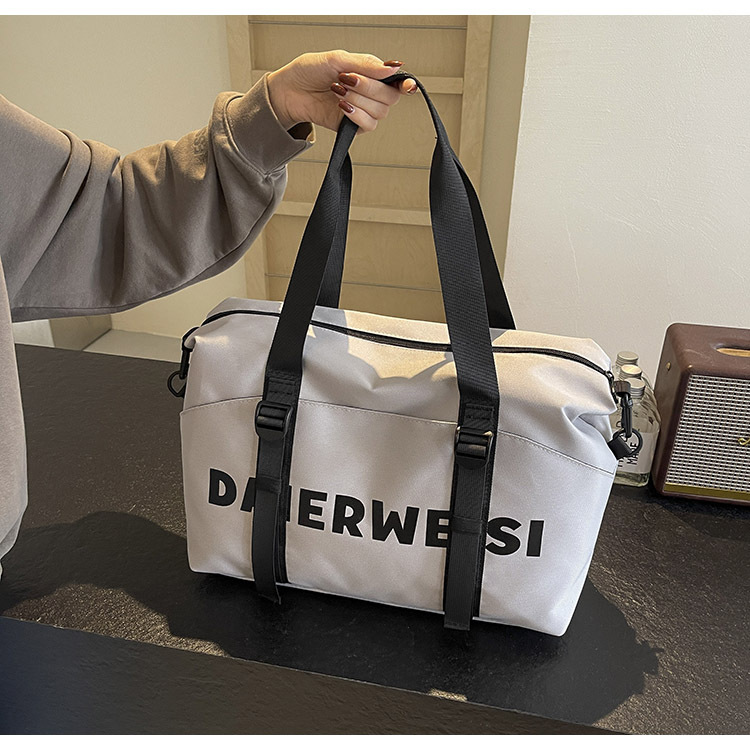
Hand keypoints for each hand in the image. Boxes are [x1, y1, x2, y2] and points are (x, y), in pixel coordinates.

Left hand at [266, 50, 417, 133]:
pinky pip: (367, 125)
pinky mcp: (353, 127)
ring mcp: (362, 111)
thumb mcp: (338, 59)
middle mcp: (370, 94)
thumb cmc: (309, 72)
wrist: (290, 91)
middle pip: (390, 97)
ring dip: (358, 100)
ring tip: (337, 90)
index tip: (407, 85)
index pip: (397, 82)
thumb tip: (391, 69)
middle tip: (347, 78)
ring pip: (379, 112)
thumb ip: (366, 64)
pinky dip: (356, 114)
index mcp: (370, 74)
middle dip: (368, 87)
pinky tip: (341, 106)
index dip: (405, 84)